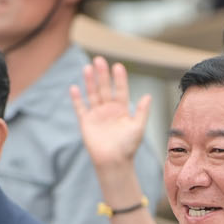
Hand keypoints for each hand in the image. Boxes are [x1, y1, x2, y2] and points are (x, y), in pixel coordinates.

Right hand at [70, 57, 151, 175]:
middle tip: (99, 60)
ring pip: (92, 94)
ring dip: (90, 82)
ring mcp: (97, 114)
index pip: (120, 90)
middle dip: (102, 75)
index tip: (118, 66)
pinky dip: (77, 99)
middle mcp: (109, 109)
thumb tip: (148, 96)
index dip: (119, 79)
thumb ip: (142, 112)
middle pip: (105, 88)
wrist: (114, 162)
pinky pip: (80, 108)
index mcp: (122, 109)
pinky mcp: (86, 122)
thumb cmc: (128, 147)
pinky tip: (74, 88)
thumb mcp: (138, 128)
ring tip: (87, 68)